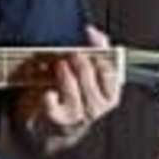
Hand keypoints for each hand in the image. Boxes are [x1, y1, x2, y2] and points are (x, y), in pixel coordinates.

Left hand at [13, 24, 122, 149]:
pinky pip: (52, 107)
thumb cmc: (71, 96)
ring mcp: (76, 116)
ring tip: (59, 64)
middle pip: (89, 82)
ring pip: (73, 93)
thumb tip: (94, 32)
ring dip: (65, 76)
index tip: (91, 45)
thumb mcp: (87, 75)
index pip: (111, 75)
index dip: (100, 58)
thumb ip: (95, 52)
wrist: (52, 126)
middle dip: (81, 66)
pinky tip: (48, 91)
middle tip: (72, 54)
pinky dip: (49, 97)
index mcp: (108, 96)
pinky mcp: (56, 119)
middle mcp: (95, 108)